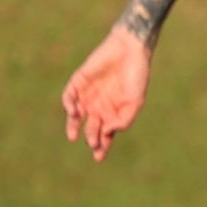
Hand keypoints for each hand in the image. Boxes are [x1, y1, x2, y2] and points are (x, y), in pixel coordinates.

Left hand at [61, 28, 153, 160]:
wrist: (130, 49)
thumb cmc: (136, 75)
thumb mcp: (135, 101)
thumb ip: (124, 119)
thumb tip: (108, 132)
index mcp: (114, 111)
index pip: (105, 134)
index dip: (102, 146)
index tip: (98, 157)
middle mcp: (100, 105)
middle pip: (91, 127)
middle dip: (91, 137)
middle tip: (92, 142)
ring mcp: (88, 93)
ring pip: (76, 114)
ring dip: (74, 125)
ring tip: (74, 135)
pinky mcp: (79, 81)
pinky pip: (69, 96)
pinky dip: (69, 105)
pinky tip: (75, 112)